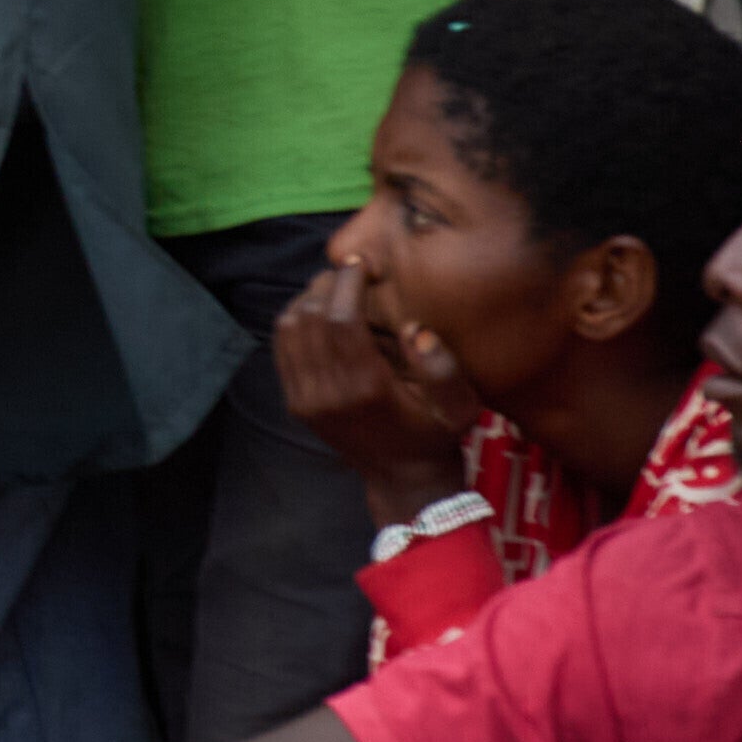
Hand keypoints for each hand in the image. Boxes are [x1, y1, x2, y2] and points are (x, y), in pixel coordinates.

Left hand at [275, 256, 474, 509]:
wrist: (404, 479)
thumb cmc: (437, 435)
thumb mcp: (460, 406)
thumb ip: (441, 366)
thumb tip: (412, 327)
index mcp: (367, 389)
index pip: (341, 320)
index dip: (347, 284)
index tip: (360, 263)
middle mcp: (327, 393)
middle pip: (310, 318)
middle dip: (326, 285)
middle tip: (349, 271)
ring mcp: (305, 399)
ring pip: (288, 330)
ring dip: (307, 299)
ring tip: (334, 287)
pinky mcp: (295, 402)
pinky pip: (282, 349)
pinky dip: (294, 321)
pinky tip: (319, 312)